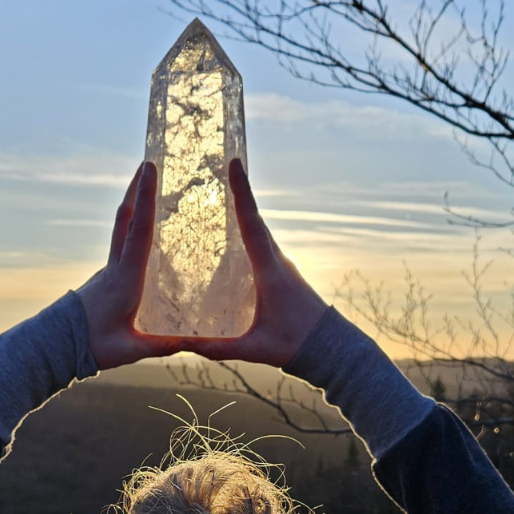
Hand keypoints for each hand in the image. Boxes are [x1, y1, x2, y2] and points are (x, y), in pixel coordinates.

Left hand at [76, 161, 193, 369]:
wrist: (56, 344)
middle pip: (125, 220)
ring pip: (121, 230)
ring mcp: (108, 271)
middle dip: (136, 190)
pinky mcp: (107, 279)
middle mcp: (115, 268)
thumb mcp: (130, 350)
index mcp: (125, 278)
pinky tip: (145, 234)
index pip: (138, 232)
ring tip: (147, 187)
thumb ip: (161, 345)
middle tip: (148, 163)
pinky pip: (122, 246)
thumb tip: (192, 342)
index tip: (150, 169)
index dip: (145, 200)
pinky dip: (133, 229)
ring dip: (134, 206)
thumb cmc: (93, 346)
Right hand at [190, 158, 328, 366]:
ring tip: (217, 196)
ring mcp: (282, 265)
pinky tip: (230, 237)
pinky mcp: (282, 273)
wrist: (328, 348)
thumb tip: (184, 344)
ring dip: (242, 212)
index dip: (242, 194)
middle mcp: (278, 262)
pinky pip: (261, 245)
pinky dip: (247, 232)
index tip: (235, 163)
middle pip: (255, 220)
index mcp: (271, 272)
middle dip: (238, 193)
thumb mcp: (255, 349)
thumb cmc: (295, 345)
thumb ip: (219, 349)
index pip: (253, 226)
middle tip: (219, 167)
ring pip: (259, 231)